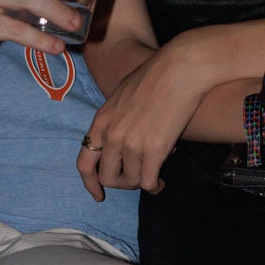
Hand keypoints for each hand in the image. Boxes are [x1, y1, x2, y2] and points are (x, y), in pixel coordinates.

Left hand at [75, 42, 207, 200]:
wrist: (179, 70)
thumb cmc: (155, 77)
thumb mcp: (122, 96)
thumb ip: (115, 121)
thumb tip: (120, 144)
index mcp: (102, 120)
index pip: (84, 163)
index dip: (90, 183)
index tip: (99, 195)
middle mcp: (112, 135)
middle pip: (109, 178)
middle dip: (124, 182)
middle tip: (138, 176)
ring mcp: (132, 144)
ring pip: (132, 181)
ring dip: (143, 179)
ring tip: (157, 166)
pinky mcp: (154, 150)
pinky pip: (149, 183)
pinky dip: (155, 185)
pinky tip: (162, 179)